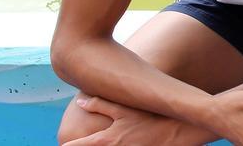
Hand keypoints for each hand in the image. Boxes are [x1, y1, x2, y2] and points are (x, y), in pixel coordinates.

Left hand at [64, 97, 191, 145]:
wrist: (180, 131)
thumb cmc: (152, 118)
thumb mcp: (125, 109)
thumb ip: (100, 105)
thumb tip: (79, 100)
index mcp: (106, 140)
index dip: (66, 145)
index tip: (62, 143)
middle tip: (79, 141)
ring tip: (109, 139)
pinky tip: (120, 143)